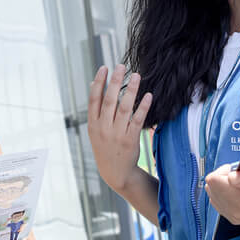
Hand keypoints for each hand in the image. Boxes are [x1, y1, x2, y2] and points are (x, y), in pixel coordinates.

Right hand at [87, 64, 152, 192]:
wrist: (115, 173)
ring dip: (131, 90)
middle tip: (121, 66)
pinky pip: (138, 120)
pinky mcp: (130, 140)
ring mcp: (117, 134)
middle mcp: (103, 128)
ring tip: (136, 76)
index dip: (98, 82)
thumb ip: (95, 108)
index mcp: (93, 124)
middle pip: (109, 100)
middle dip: (115, 82)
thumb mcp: (95, 130)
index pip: (94, 99)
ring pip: (124, 108)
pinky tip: (148, 95)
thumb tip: (92, 83)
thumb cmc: (105, 147)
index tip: (104, 67)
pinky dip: (143, 107)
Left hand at [205, 164, 239, 224]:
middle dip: (222, 177)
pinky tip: (237, 189)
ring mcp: (234, 217)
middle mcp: (235, 212)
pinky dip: (224, 193)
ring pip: (212, 195)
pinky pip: (218, 203)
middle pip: (211, 188)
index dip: (223, 170)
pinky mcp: (235, 218)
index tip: (237, 168)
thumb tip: (230, 177)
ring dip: (223, 185)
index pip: (213, 181)